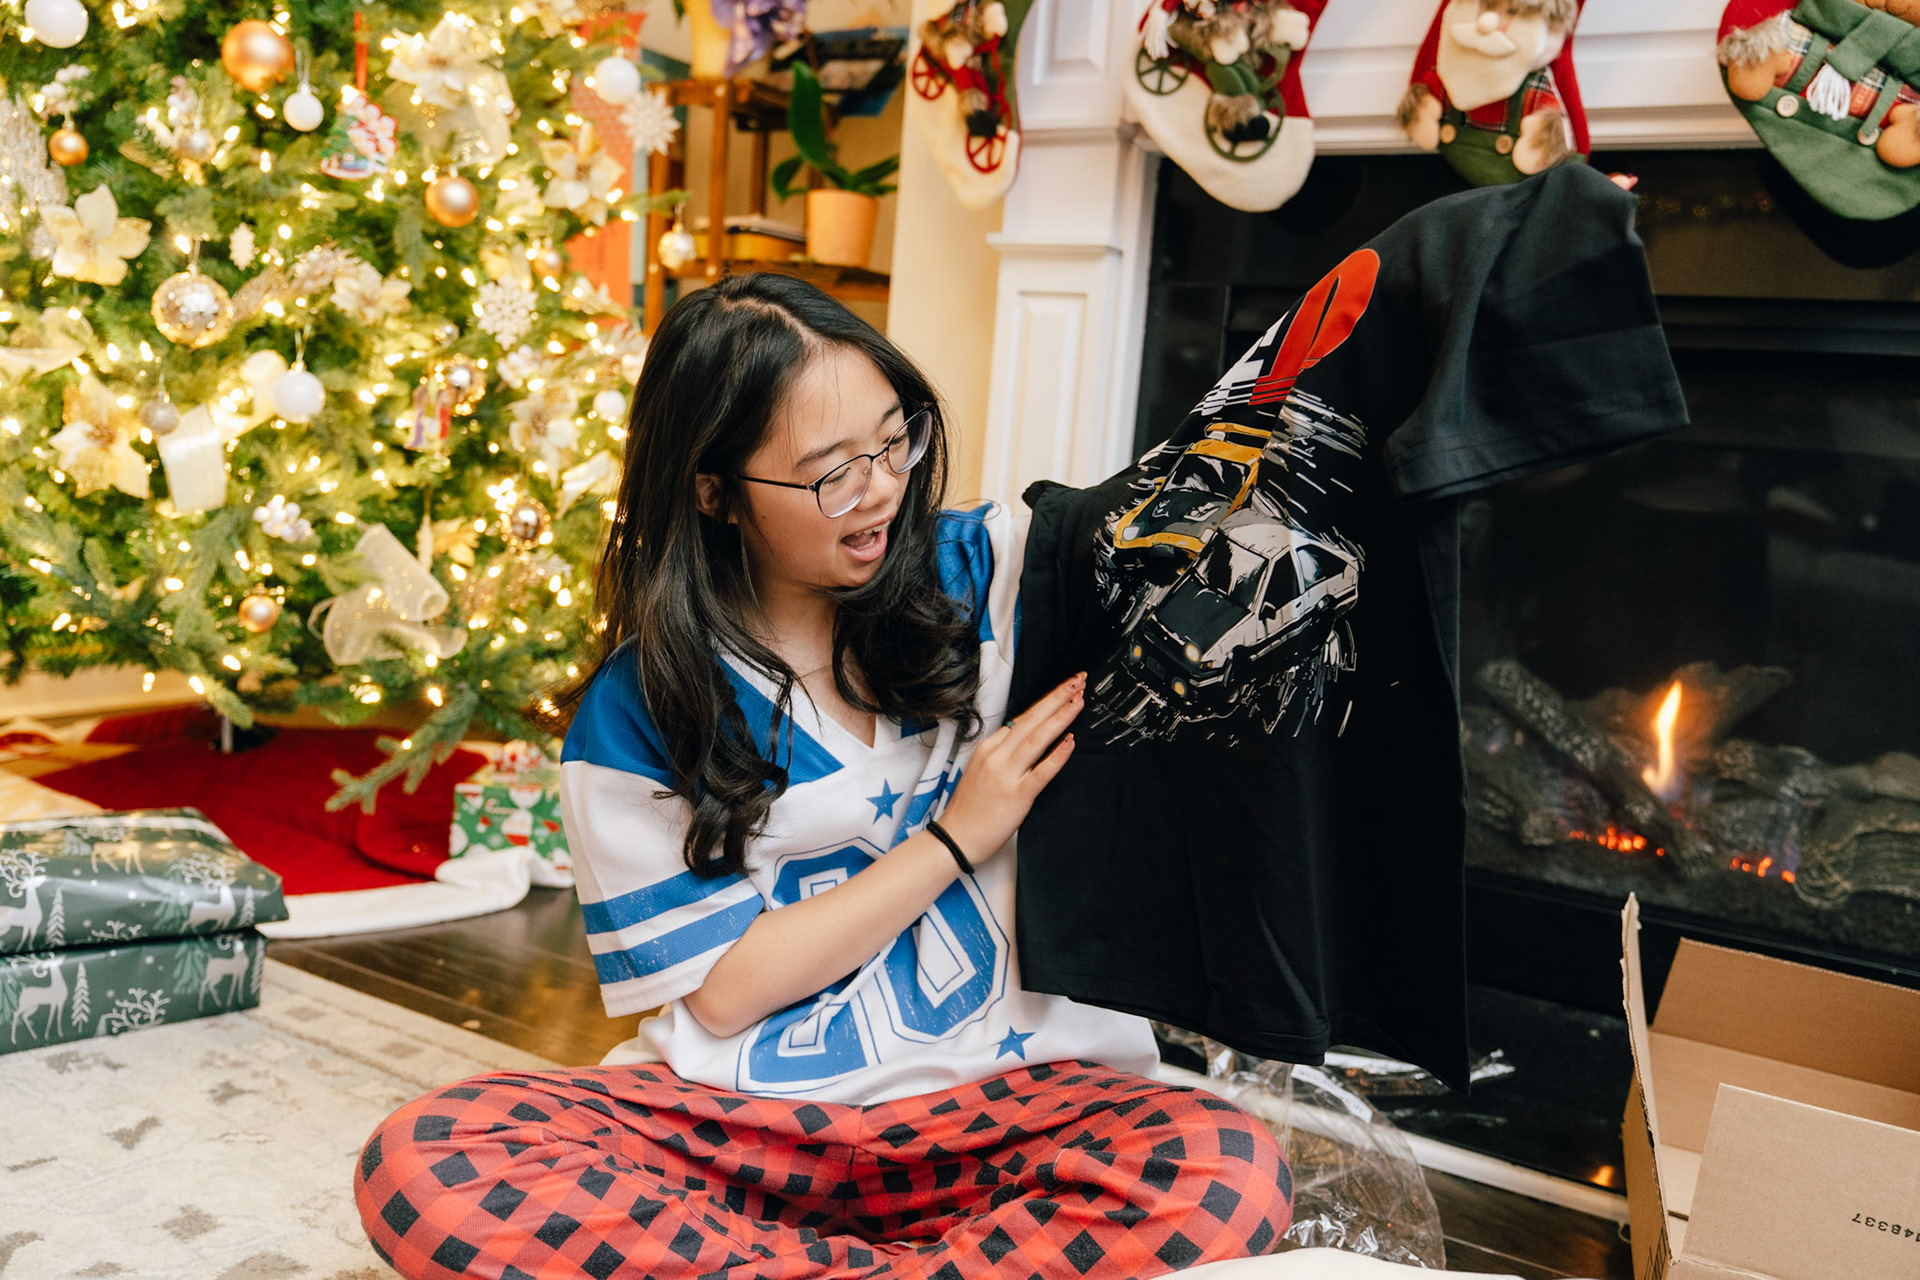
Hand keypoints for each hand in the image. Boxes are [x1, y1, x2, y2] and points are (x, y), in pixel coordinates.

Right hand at [937, 672, 1083, 865]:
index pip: (1021, 719)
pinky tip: (1070, 741)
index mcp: (988, 748)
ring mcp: (1006, 774)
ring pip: (1037, 739)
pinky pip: (1042, 771)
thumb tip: (1025, 738)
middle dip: (1056, 698)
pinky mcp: (1017, 795)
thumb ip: (1002, 753)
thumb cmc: (969, 808)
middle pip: (1031, 720)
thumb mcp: (980, 770)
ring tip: (1078, 701)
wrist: (956, 837)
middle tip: (1076, 682)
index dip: (1045, 702)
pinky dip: (1058, 755)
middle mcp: (997, 756)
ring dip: (1060, 717)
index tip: (1063, 689)